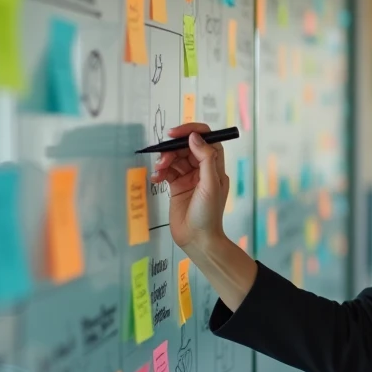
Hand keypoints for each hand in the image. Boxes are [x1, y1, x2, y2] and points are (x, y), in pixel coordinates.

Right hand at [149, 122, 229, 250]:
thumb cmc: (209, 215)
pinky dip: (160, 171)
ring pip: (175, 158)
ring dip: (165, 160)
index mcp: (214, 166)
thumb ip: (205, 159)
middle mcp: (202, 170)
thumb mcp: (211, 184)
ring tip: (159, 169)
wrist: (197, 239)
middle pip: (187, 147)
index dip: (192, 132)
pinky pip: (167, 171)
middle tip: (164, 157)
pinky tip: (156, 178)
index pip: (206, 139)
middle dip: (173, 149)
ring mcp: (189, 177)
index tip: (176, 134)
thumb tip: (195, 137)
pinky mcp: (177, 186)